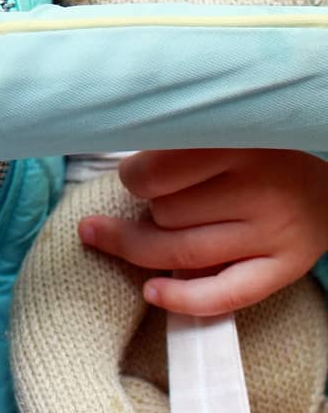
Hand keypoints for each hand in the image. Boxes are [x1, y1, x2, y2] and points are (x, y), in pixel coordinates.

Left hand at [78, 148, 327, 315]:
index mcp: (234, 144)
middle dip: (145, 210)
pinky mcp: (281, 268)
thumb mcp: (221, 128)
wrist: (324, 185)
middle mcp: (255, 189)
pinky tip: (151, 292)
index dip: (133, 176)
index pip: (157, 172)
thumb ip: (179, 143)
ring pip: (183, 253)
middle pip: (166, 214)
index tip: (134, 172)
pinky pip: (225, 294)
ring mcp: (269, 233)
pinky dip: (182, 299)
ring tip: (124, 237)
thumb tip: (120, 170)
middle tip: (148, 199)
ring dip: (143, 248)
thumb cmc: (256, 151)